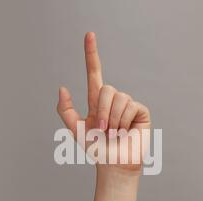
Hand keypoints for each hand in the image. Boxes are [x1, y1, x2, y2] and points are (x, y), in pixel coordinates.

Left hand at [57, 32, 150, 172]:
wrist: (113, 164)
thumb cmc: (96, 149)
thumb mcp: (76, 130)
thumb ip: (66, 110)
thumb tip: (62, 87)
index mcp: (97, 101)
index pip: (94, 73)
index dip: (91, 54)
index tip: (89, 34)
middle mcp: (113, 100)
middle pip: (106, 88)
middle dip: (102, 110)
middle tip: (103, 130)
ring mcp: (128, 105)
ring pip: (119, 98)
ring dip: (114, 119)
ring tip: (114, 133)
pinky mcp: (140, 112)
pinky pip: (131, 106)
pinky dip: (124, 120)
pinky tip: (126, 131)